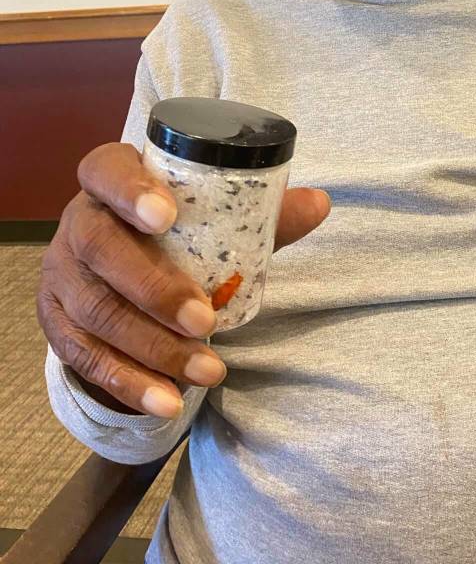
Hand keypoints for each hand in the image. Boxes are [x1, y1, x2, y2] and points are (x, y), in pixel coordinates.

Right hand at [37, 142, 330, 418]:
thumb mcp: (209, 214)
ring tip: (208, 370)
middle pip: (100, 249)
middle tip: (206, 320)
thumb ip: (260, 211)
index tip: (167, 216)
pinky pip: (85, 358)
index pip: (108, 170)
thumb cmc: (172, 231)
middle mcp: (78, 222)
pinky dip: (128, 382)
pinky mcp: (57, 323)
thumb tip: (320, 204)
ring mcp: (61, 274)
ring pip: (96, 312)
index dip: (131, 191)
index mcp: (109, 179)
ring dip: (153, 348)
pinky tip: (168, 402)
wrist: (118, 267)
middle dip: (154, 289)